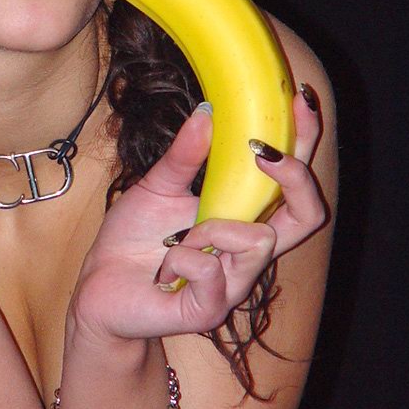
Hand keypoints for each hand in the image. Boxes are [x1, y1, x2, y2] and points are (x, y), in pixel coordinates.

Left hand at [68, 90, 326, 342]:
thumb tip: (207, 110)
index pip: (294, 185)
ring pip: (257, 242)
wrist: (99, 289)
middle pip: (309, 216)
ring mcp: (233, 284)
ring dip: (211, 229)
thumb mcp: (158, 186)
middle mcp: (248, 252)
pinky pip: (210, 272)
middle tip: (260, 152)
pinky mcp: (209, 309)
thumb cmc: (134, 240)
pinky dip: (181, 259)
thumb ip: (185, 154)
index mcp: (243, 220)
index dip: (306, 142)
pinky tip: (164, 266)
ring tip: (176, 238)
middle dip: (294, 177)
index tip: (300, 99)